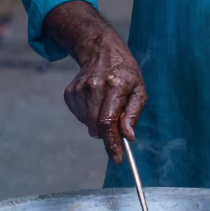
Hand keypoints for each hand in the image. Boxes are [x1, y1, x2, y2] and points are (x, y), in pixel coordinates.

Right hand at [44, 1, 146, 161]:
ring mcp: (79, 89)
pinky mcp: (70, 93)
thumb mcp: (139, 90)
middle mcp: (94, 86)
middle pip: (95, 126)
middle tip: (116, 129)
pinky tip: (95, 102)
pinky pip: (79, 117)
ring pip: (87, 124)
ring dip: (98, 123)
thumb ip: (133, 114)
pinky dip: (88, 116)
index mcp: (115, 86)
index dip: (112, 143)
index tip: (117, 158)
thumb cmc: (126, 74)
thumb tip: (128, 136)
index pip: (108, 121)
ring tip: (106, 106)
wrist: (102, 52)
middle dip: (106, 134)